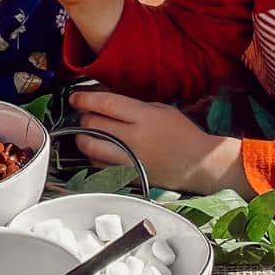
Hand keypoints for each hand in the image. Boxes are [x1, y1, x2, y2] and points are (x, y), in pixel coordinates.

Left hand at [70, 89, 252, 196]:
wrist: (198, 164)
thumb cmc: (182, 133)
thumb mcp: (161, 109)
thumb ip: (133, 105)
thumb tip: (105, 102)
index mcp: (145, 118)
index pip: (106, 104)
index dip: (86, 99)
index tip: (75, 98)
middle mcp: (135, 139)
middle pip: (95, 125)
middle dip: (84, 117)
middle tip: (84, 114)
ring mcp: (130, 160)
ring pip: (92, 148)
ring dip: (84, 138)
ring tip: (85, 132)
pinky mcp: (129, 176)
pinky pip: (100, 166)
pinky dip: (94, 156)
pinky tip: (98, 149)